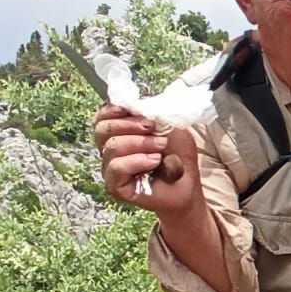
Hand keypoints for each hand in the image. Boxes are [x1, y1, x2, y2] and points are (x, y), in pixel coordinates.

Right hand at [93, 104, 202, 218]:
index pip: (102, 117)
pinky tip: (154, 161)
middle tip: (153, 128)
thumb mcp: (170, 126)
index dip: (112, 109)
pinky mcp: (115, 186)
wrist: (187, 184)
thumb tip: (137, 105)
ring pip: (112, 147)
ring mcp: (111, 169)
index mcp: (119, 133)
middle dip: (130, 124)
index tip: (130, 108)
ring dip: (140, 143)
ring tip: (160, 148)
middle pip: (103, 129)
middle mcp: (110, 151)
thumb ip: (152, 113)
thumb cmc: (178, 155)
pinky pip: (116, 167)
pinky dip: (137, 161)